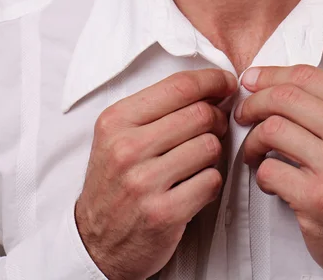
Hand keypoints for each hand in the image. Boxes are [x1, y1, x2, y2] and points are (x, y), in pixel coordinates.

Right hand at [76, 69, 237, 279]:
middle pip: (201, 114)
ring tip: (197, 161)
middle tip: (215, 127)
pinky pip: (211, 181)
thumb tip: (211, 87)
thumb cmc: (114, 183)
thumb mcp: (118, 136)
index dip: (212, 80)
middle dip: (217, 118)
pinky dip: (210, 182)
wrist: (96, 241)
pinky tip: (194, 186)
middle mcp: (126, 148)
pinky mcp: (164, 213)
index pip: (178, 86)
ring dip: (213, 153)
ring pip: (210, 146)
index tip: (226, 84)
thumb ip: (158, 110)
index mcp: (116, 121)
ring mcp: (144, 182)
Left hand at [235, 65, 322, 279]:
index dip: (270, 75)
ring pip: (271, 130)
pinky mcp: (318, 198)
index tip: (250, 82)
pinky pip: (268, 170)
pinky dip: (260, 174)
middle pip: (284, 98)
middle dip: (252, 103)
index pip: (307, 75)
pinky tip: (271, 181)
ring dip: (252, 142)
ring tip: (256, 153)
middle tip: (242, 116)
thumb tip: (270, 82)